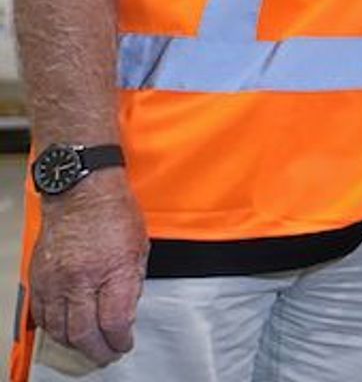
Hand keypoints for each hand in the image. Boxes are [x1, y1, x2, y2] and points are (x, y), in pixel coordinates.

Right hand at [31, 172, 146, 365]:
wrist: (80, 191)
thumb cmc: (114, 213)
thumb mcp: (139, 247)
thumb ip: (132, 284)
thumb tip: (126, 313)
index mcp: (112, 271)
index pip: (114, 322)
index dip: (120, 341)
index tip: (124, 344)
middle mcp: (80, 280)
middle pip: (84, 333)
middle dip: (98, 350)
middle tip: (107, 354)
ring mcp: (55, 281)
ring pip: (58, 329)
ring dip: (74, 343)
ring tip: (88, 345)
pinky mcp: (38, 278)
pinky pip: (41, 314)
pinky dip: (53, 328)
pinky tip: (65, 329)